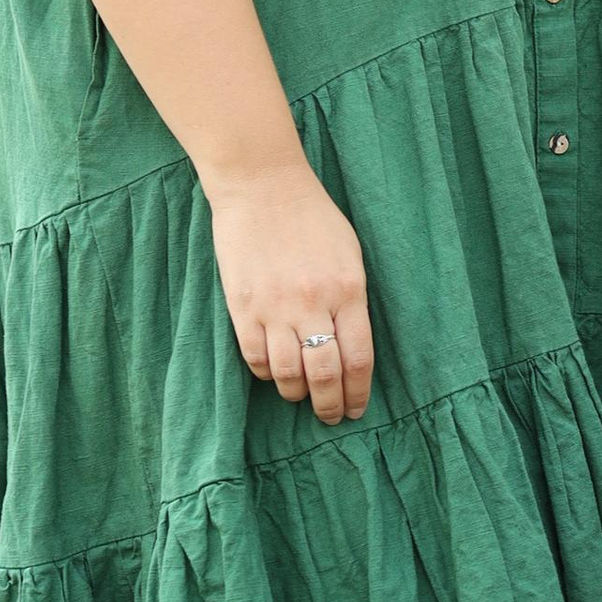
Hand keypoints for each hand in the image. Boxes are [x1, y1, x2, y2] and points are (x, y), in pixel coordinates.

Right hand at [208, 157, 374, 423]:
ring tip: (301, 397)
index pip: (359, 358)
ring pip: (288, 374)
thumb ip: (352, 299)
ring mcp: (275, 307)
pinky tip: (274, 373)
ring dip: (297, 394)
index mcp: (348, 290)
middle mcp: (313, 303)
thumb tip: (351, 345)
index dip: (358, 392)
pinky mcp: (243, 306)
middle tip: (331, 416)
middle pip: (325, 374)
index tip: (357, 409)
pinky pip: (255, 358)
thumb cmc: (312, 216)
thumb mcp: (350, 253)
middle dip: (330, 404)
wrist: (262, 185)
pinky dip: (266, 373)